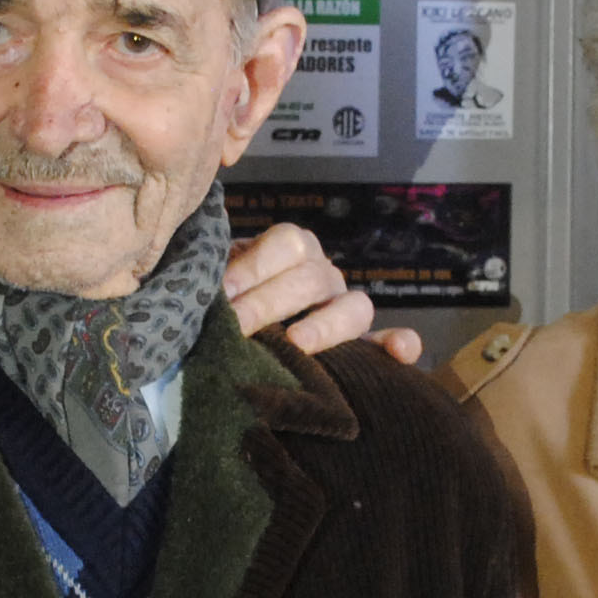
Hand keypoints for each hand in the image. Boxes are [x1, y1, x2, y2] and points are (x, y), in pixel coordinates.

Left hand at [223, 221, 422, 364]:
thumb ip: (215, 275)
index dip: (255, 266)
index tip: (224, 292)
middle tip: (238, 326)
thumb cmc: (229, 301)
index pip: (285, 245)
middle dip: (270, 303)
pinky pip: (388, 341)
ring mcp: (346, 308)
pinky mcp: (363, 344)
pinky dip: (400, 345)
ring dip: (325, 325)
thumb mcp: (222, 280)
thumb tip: (197, 284)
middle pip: (310, 279)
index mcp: (292, 250)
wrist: (243, 330)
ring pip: (354, 307)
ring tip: (297, 343)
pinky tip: (401, 352)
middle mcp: (323, 274)